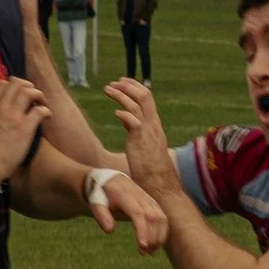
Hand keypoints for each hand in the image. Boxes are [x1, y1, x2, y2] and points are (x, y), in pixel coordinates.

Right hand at [0, 75, 49, 177]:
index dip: (13, 85)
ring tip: (42, 103)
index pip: (3, 84)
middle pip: (18, 84)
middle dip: (28, 86)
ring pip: (30, 92)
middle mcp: (2, 108)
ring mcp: (14, 117)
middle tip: (33, 96)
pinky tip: (47, 117)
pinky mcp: (25, 128)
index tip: (19, 94)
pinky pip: (40, 110)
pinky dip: (46, 111)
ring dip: (39, 95)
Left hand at [88, 169, 168, 253]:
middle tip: (144, 253)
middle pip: (153, 218)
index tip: (142, 245)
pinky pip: (163, 218)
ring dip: (159, 236)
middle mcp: (141, 197)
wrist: (112, 180)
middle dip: (152, 237)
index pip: (139, 214)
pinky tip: (155, 245)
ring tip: (150, 253)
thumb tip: (109, 231)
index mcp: (126, 196)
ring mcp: (149, 200)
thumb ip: (101, 216)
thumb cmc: (101, 194)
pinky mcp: (154, 204)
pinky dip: (162, 232)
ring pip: (161, 218)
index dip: (142, 230)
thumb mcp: (96, 204)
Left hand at [102, 78, 183, 201]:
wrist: (161, 186)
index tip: (122, 83)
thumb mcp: (144, 148)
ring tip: (107, 89)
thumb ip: (138, 136)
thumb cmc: (151, 172)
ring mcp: (149, 131)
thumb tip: (131, 130)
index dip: (135, 89)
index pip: (147, 100)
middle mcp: (153, 125)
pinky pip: (133, 121)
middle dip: (128, 86)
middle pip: (144, 96)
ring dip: (121, 94)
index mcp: (154, 126)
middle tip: (114, 82)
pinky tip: (115, 112)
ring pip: (137, 104)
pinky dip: (124, 114)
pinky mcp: (141, 141)